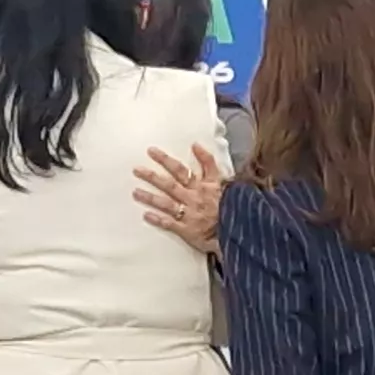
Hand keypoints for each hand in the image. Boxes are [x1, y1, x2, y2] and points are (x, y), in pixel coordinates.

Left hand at [131, 142, 223, 256]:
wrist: (239, 230)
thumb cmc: (234, 206)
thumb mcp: (224, 181)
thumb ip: (209, 163)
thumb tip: (196, 144)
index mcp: (202, 186)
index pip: (182, 170)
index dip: (166, 160)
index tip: (151, 151)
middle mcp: (193, 198)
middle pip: (169, 184)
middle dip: (152, 176)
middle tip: (136, 169)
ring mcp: (189, 214)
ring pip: (166, 203)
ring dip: (150, 197)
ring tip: (135, 192)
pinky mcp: (188, 230)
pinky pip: (170, 224)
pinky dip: (158, 219)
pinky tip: (146, 215)